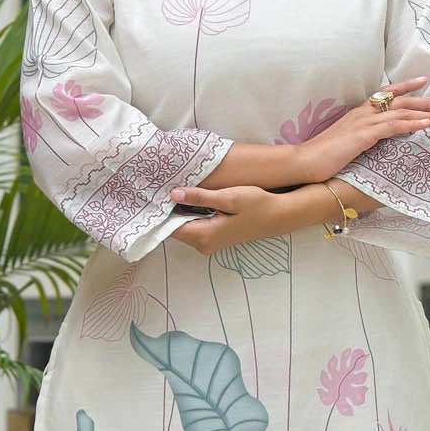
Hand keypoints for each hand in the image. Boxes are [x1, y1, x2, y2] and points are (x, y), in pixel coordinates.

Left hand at [171, 184, 288, 253]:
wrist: (277, 216)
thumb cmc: (256, 204)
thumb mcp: (228, 197)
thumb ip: (200, 197)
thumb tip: (173, 194)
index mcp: (204, 235)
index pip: (169, 227)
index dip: (160, 211)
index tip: (152, 194)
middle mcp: (203, 244)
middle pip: (173, 228)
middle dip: (166, 210)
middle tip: (160, 187)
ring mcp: (207, 243)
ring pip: (182, 227)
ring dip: (176, 211)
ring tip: (171, 189)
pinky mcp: (212, 238)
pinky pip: (191, 226)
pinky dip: (186, 213)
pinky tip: (185, 198)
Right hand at [292, 80, 429, 184]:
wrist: (304, 161)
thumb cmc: (322, 156)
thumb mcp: (346, 143)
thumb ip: (361, 137)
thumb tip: (375, 140)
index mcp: (358, 113)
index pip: (385, 94)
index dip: (405, 86)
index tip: (422, 81)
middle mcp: (363, 113)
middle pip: (399, 101)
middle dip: (424, 100)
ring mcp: (363, 123)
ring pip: (401, 112)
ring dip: (425, 112)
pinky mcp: (363, 135)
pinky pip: (393, 126)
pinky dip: (411, 123)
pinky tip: (426, 124)